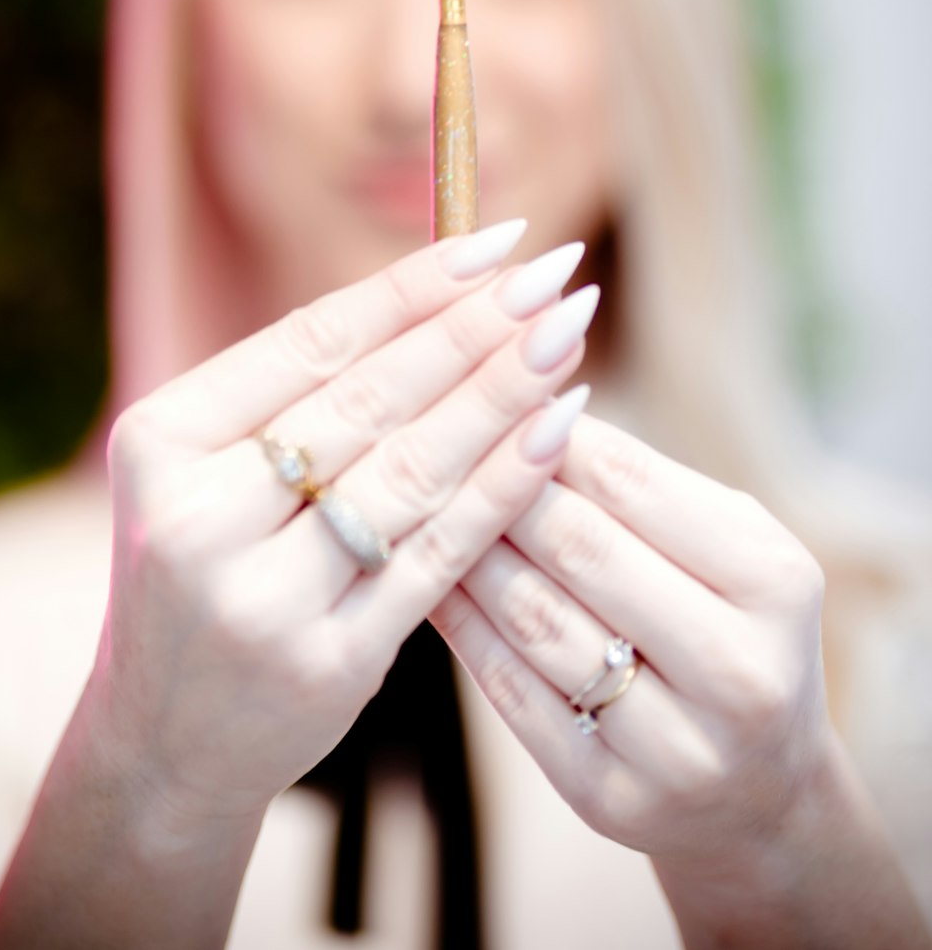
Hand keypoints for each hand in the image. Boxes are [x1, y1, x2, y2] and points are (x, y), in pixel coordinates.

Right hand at [91, 223, 597, 830]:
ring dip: (503, 396)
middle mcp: (199, 516)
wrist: (164, 739)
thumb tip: (445, 292)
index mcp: (162, 441)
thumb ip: (299, 394)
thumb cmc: (206, 569)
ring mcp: (262, 597)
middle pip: (368, 399)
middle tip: (555, 276)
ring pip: (412, 471)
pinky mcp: (328, 662)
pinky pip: (438, 555)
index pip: (310, 341)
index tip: (497, 241)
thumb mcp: (208, 471)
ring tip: (567, 338)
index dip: (413, 287)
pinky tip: (557, 433)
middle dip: (475, 330)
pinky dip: (504, 487)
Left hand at [433, 411, 829, 866]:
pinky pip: (511, 693)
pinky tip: (427, 580)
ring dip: (466, 551)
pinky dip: (461, 627)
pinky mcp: (608, 798)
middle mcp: (737, 672)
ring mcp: (674, 747)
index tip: (491, 396)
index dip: (548, 433)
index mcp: (774, 583)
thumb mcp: (728, 550)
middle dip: (499, 486)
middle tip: (437, 440)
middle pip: (581, 549)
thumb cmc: (730, 628)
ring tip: (419, 501)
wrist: (761, 793)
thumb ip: (644, 485)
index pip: (634, 484)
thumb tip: (530, 403)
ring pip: (537, 620)